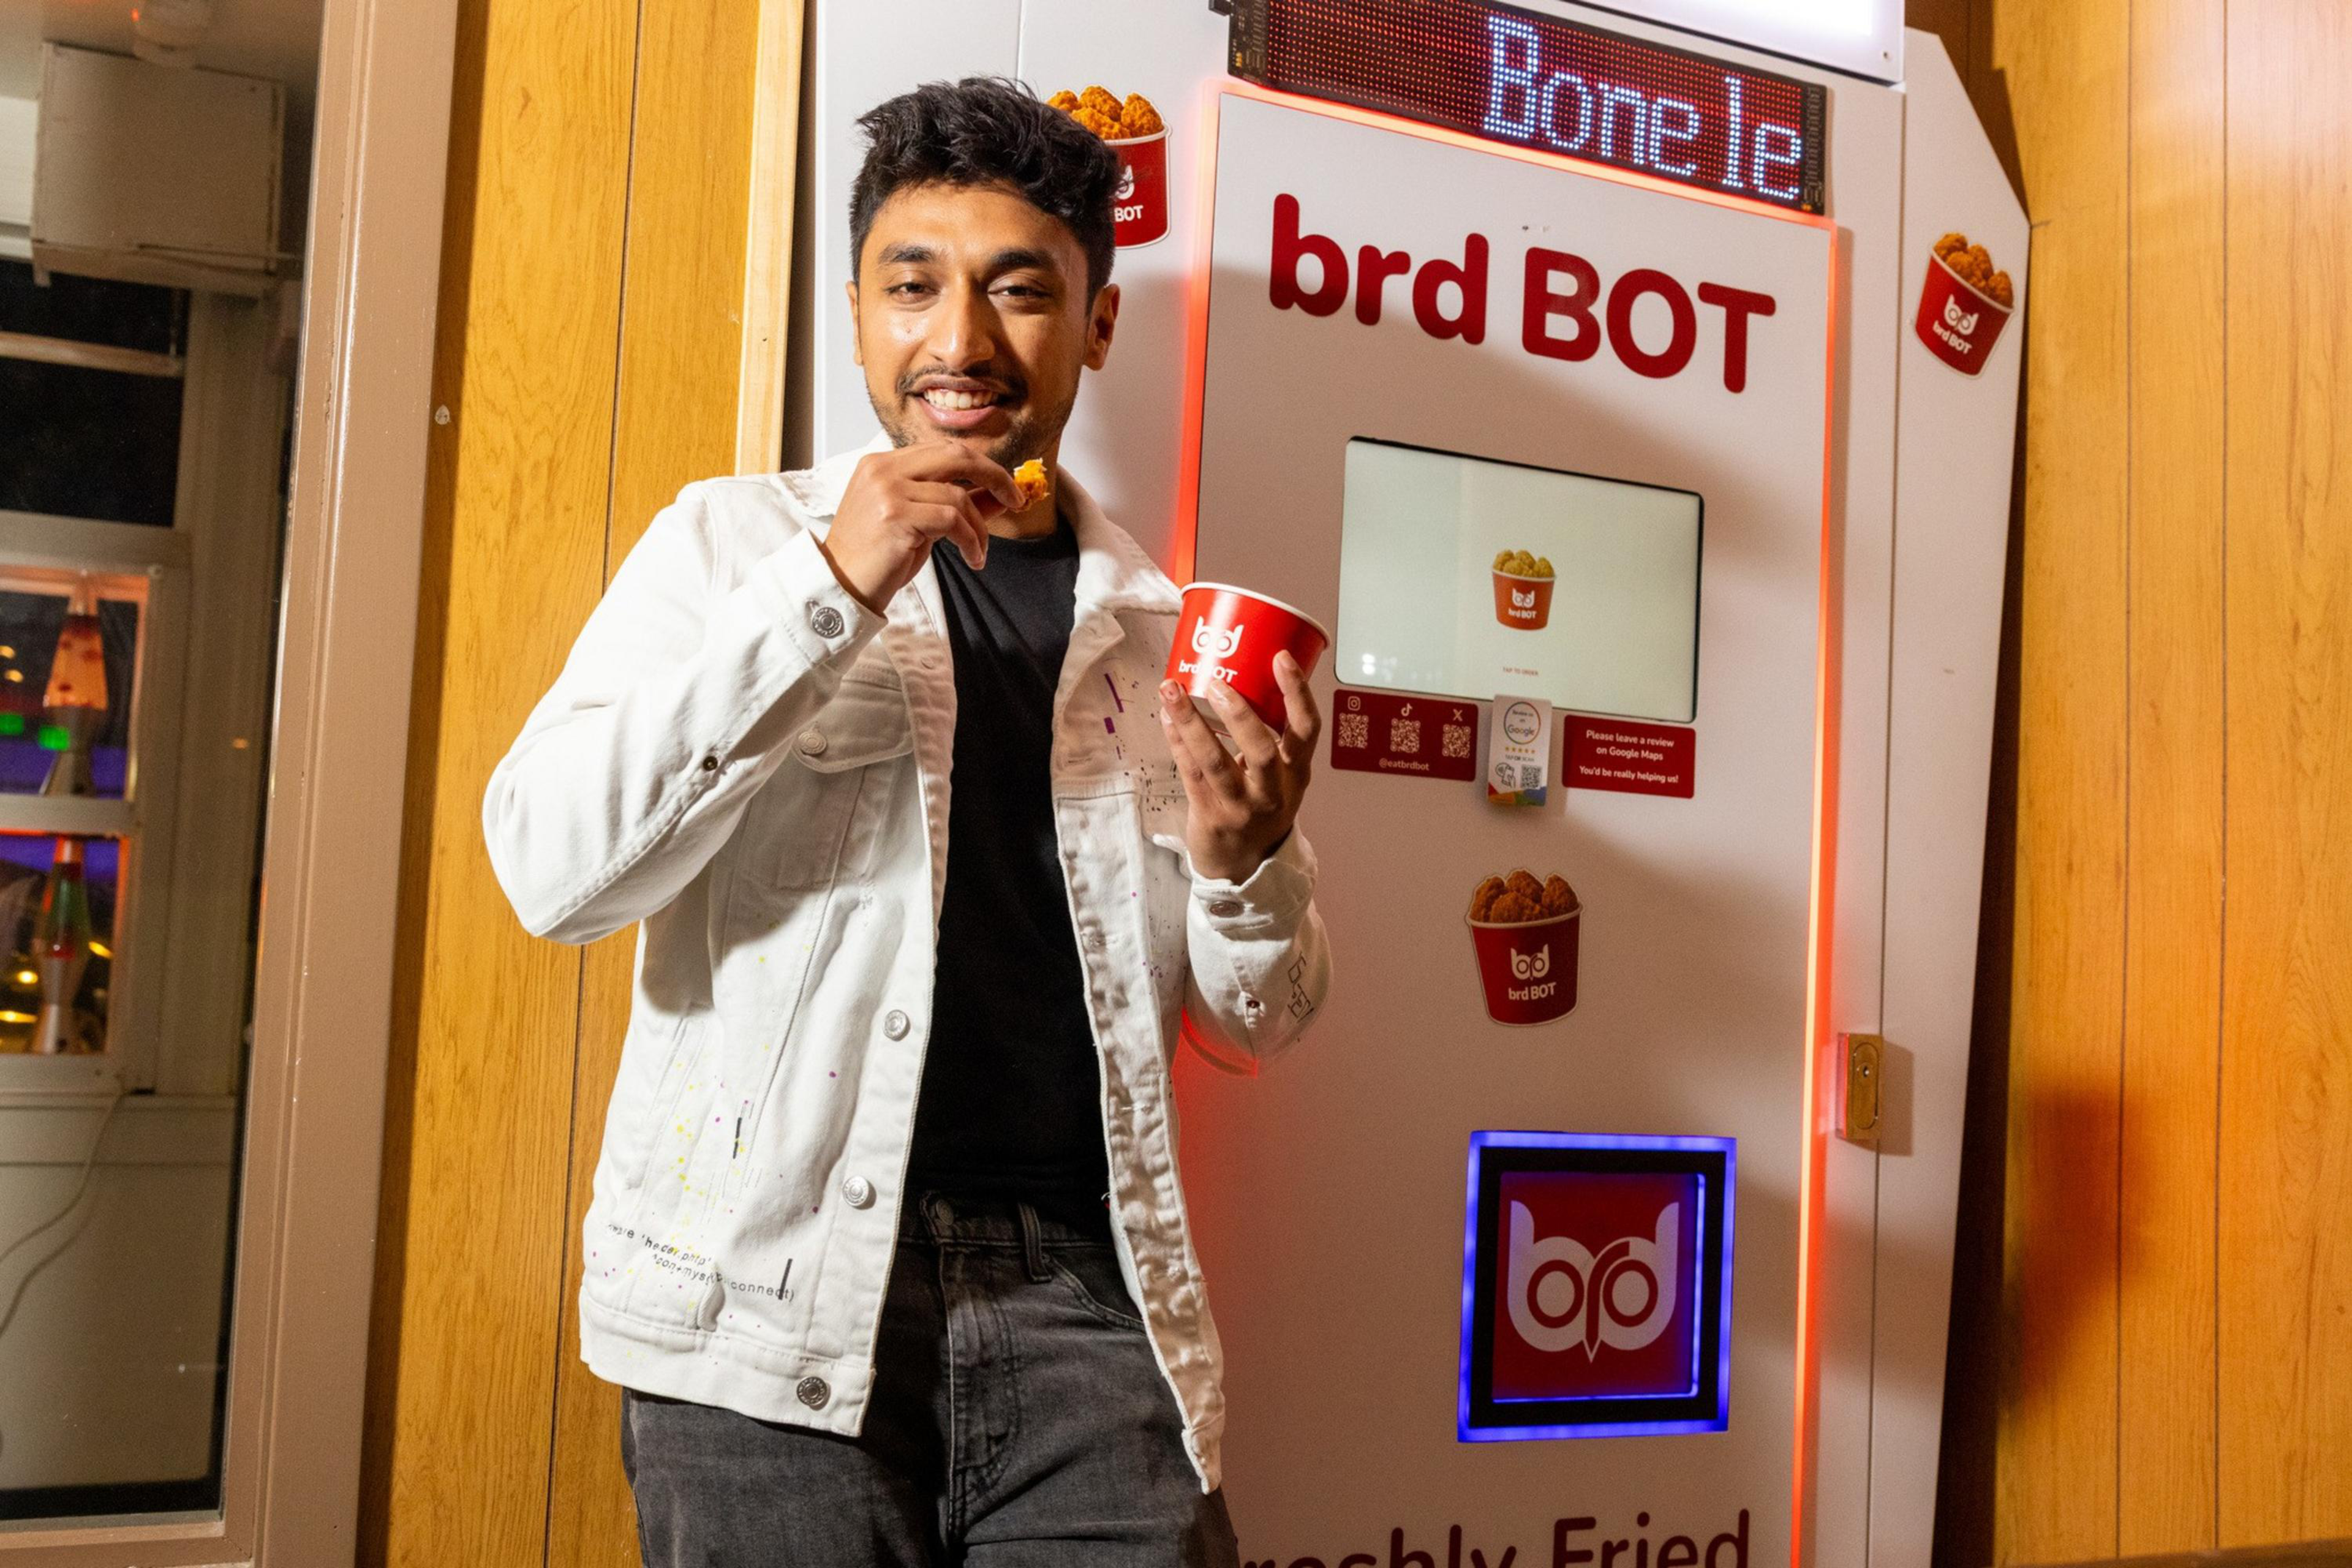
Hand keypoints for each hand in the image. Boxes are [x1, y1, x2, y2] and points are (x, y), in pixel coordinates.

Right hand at [820, 445, 1022, 611]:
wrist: (842, 588)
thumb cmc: (878, 559)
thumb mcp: (921, 524)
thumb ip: (954, 504)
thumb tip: (999, 493)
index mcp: (883, 463)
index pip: (944, 449)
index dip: (981, 465)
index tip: (1005, 487)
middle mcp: (883, 469)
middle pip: (956, 455)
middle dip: (994, 476)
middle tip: (1016, 500)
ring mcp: (887, 489)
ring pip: (958, 495)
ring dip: (979, 527)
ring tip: (979, 551)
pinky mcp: (895, 514)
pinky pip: (952, 519)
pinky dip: (971, 540)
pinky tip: (973, 558)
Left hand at [1157, 654, 1320, 882]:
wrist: (1243, 864)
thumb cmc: (1260, 805)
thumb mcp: (1280, 775)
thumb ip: (1271, 734)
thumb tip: (1248, 673)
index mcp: (1296, 772)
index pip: (1306, 729)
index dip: (1296, 692)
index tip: (1281, 658)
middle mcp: (1273, 791)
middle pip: (1261, 749)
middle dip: (1239, 713)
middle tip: (1217, 682)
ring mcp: (1241, 807)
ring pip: (1215, 761)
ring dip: (1190, 722)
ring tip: (1171, 690)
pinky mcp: (1210, 816)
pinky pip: (1190, 773)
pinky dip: (1177, 742)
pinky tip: (1166, 718)